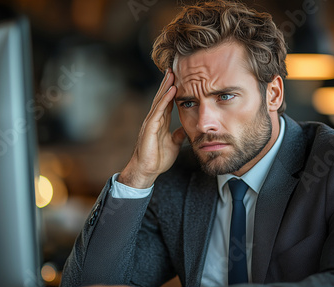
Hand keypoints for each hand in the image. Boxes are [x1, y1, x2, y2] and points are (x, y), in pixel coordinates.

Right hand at [119, 69, 185, 187]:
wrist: (147, 171)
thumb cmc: (157, 159)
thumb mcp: (173, 144)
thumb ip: (178, 135)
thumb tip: (185, 129)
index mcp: (161, 123)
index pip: (167, 103)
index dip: (172, 91)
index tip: (179, 79)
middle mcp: (155, 120)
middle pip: (162, 97)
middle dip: (168, 83)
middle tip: (173, 68)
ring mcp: (151, 122)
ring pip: (159, 100)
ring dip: (166, 86)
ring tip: (171, 73)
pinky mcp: (150, 127)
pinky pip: (158, 110)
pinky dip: (165, 99)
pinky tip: (171, 90)